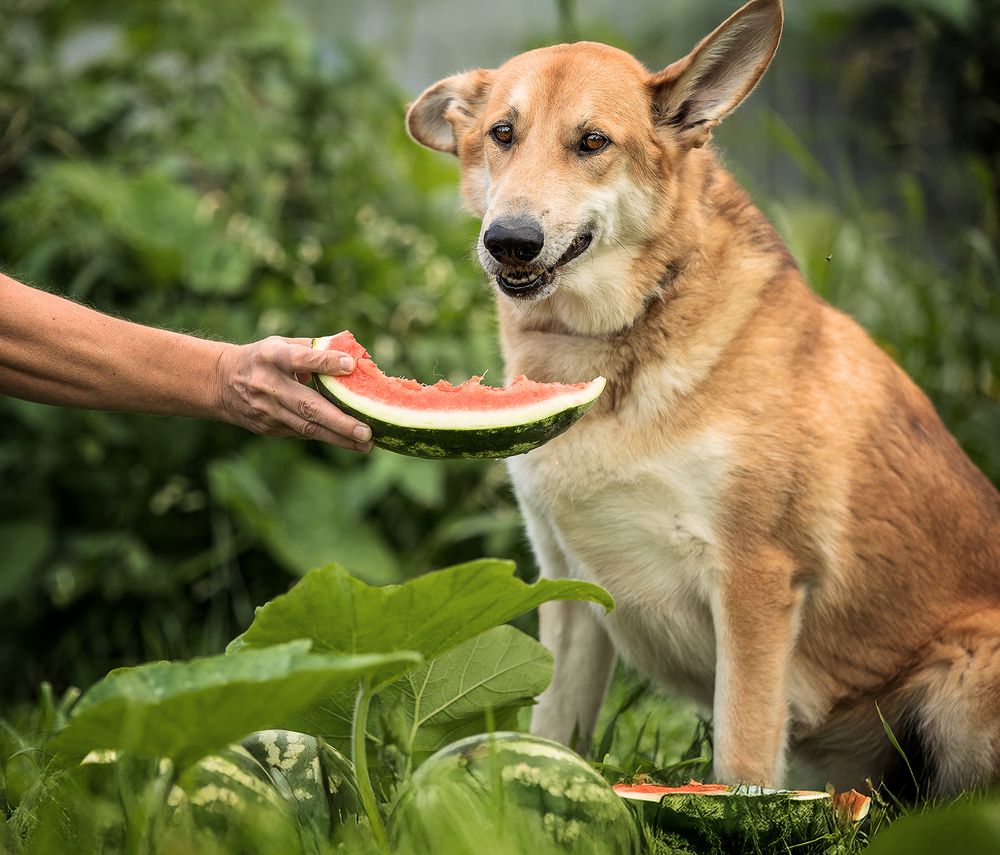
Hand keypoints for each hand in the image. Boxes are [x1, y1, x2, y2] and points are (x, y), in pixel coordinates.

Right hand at [215, 336, 373, 450]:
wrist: (221, 383)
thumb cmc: (263, 358)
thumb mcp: (281, 344)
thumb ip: (314, 348)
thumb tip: (353, 354)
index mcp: (272, 357)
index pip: (300, 359)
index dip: (325, 362)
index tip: (351, 365)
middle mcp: (269, 386)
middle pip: (307, 406)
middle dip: (339, 421)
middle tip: (366, 432)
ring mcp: (268, 411)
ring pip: (307, 427)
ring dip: (339, 437)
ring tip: (365, 444)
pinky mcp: (269, 428)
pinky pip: (302, 433)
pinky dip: (327, 436)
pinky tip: (349, 442)